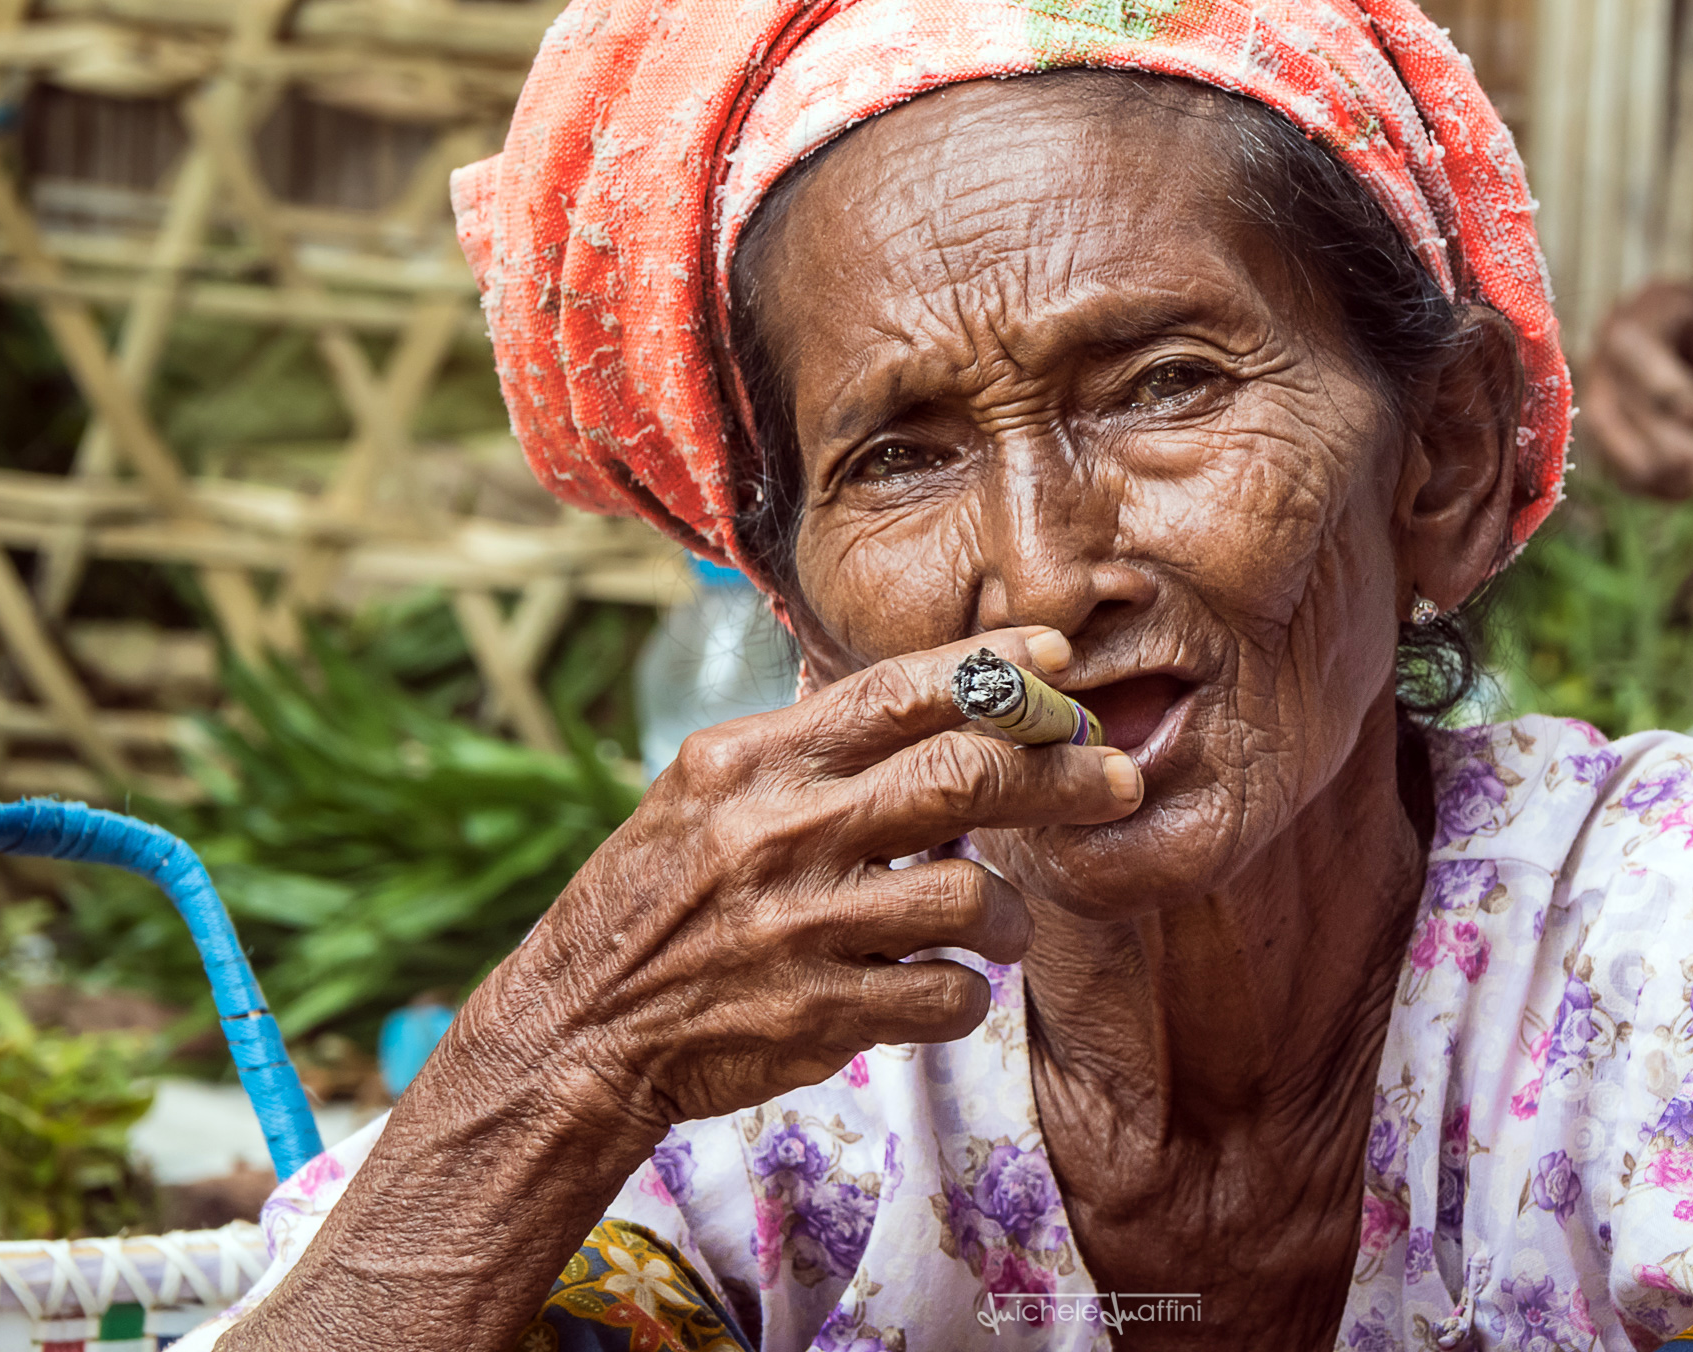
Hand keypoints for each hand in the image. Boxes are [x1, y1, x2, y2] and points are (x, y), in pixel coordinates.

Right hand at [424, 627, 1142, 1141]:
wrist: (577, 1026)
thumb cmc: (659, 898)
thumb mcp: (708, 790)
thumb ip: (812, 747)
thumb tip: (933, 694)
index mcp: (753, 760)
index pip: (898, 690)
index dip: (997, 670)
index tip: (1062, 666)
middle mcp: (779, 831)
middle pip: (962, 776)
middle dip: (1061, 772)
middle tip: (1115, 780)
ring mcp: (800, 925)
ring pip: (971, 895)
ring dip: (1011, 912)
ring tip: (1002, 926)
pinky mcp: (818, 1013)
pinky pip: (946, 996)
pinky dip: (968, 994)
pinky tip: (952, 990)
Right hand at [1580, 280, 1692, 496]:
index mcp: (1657, 305)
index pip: (1637, 343)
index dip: (1661, 381)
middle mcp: (1614, 342)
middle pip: (1618, 391)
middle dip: (1666, 439)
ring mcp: (1601, 385)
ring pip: (1605, 431)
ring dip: (1654, 468)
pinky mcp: (1602, 429)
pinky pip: (1609, 462)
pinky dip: (1649, 484)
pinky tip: (1691, 494)